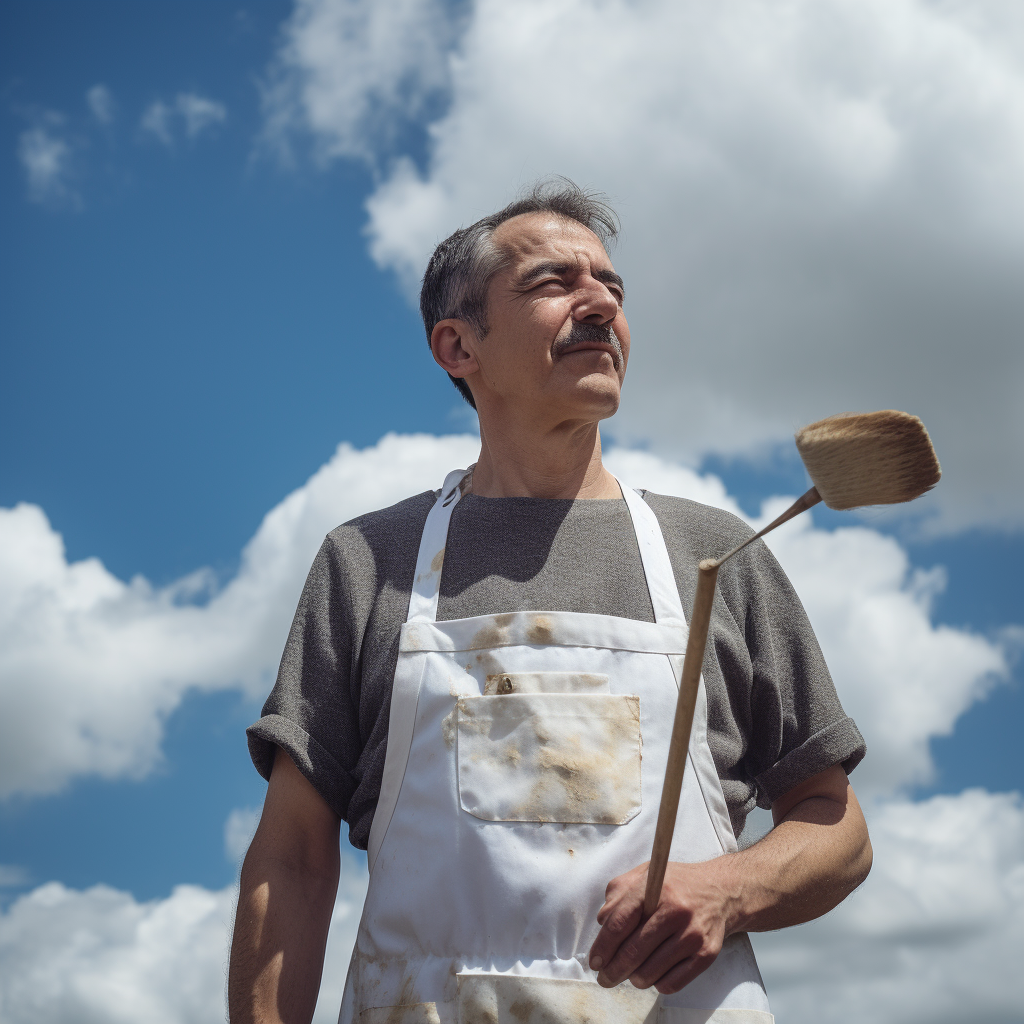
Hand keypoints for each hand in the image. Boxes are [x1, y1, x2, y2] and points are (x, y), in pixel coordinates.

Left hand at [587, 859, 735, 994]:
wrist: (722, 892)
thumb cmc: (677, 884)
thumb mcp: (645, 874)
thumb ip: (619, 892)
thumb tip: (603, 921)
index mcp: (656, 888)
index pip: (621, 922)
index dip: (603, 945)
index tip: (594, 961)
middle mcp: (676, 912)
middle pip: (633, 952)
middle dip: (613, 970)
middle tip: (604, 977)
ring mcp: (693, 935)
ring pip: (651, 972)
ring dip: (634, 978)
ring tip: (631, 973)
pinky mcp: (706, 955)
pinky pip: (672, 983)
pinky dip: (657, 984)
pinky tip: (654, 973)